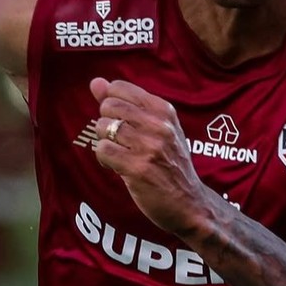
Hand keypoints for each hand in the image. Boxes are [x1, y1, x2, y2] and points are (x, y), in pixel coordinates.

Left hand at [90, 76, 205, 235]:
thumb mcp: (157, 128)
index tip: (122, 121)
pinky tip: (117, 166)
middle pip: (108, 106)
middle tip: (118, 140)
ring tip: (119, 153)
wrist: (190, 203)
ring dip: (105, 142)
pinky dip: (104, 159)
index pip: (119, 88)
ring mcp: (149, 147)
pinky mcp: (138, 168)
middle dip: (106, 123)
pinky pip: (103, 151)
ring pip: (103, 127)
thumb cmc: (170, 164)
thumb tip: (96, 82)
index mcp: (164, 110)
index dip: (111, 104)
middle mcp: (159, 125)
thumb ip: (126, 104)